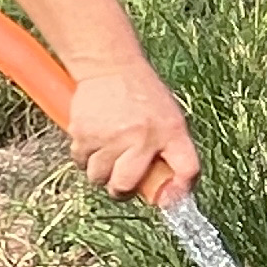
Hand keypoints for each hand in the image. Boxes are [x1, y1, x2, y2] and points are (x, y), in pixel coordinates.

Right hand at [67, 60, 199, 207]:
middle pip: (124, 186)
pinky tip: (96, 140)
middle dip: (121, 190)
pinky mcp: (83, 133)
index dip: (178, 193)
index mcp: (170, 132)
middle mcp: (141, 137)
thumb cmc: (143, 95)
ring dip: (101, 173)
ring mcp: (110, 136)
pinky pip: (80, 161)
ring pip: (98, 177)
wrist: (111, 67)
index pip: (186, 169)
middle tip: (122, 181)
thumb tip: (167, 191)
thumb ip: (170, 151)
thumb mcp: (169, 119)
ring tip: (108, 153)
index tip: (167, 199)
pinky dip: (85, 157)